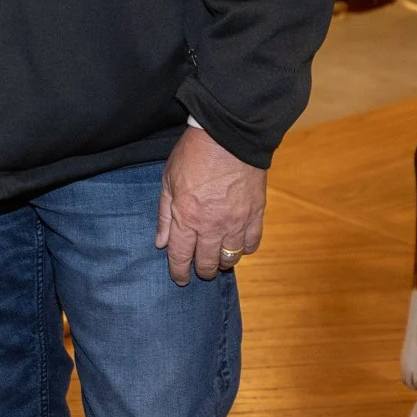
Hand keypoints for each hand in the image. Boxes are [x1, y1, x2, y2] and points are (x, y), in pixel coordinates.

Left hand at [155, 125, 266, 285]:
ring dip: (224, 262)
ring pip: (232, 257)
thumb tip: (161, 243)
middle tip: (200, 269)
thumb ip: (164, 215)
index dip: (179, 272)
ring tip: (219, 258)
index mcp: (187, 218)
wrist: (228, 137)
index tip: (180, 279)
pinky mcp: (256, 214)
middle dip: (202, 270)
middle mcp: (212, 226)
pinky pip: (252, 242)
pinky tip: (239, 245)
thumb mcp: (168, 182)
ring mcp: (237, 222)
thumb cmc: (192, 155)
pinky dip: (245, 248)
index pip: (181, 257)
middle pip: (208, 262)